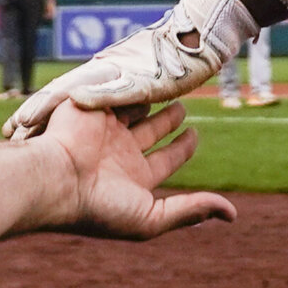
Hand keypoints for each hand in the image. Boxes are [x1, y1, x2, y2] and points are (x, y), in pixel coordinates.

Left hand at [3, 0, 254, 139]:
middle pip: (60, 96)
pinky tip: (66, 105)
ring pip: (72, 91)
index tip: (17, 131)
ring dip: (46, 107)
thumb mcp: (143, 83)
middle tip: (8, 132)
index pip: (65, 100)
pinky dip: (83, 97)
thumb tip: (111, 115)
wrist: (198, 32)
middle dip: (34, 114)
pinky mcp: (132, 74)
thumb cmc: (172, 58)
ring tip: (22, 122)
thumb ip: (122, 96)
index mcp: (104, 80)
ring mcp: (114, 71)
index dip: (41, 115)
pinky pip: (103, 88)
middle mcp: (103, 73)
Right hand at [36, 101, 234, 237]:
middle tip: (184, 105)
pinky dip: (132, 82)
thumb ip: (191, 210)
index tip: (195, 136)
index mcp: (133, 177)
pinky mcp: (92, 106)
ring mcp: (105, 128)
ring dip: (151, 96)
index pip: (165, 159)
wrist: (55, 179)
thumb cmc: (100, 206)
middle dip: (168, 119)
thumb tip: (232, 215)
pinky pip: (117, 89)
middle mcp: (119, 152)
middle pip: (150, 130)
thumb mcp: (152, 217)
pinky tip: (149, 71)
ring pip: (135, 107)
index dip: (183, 148)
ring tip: (170, 82)